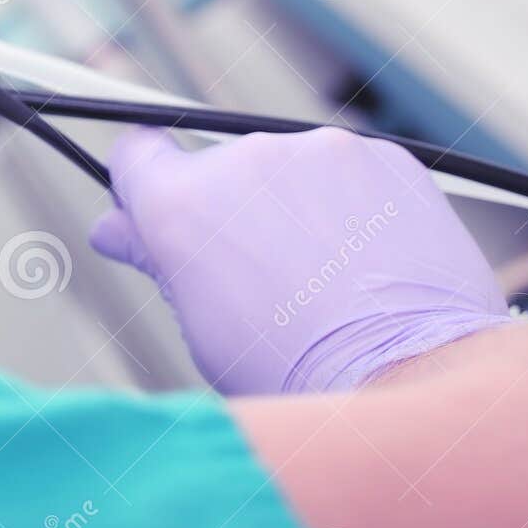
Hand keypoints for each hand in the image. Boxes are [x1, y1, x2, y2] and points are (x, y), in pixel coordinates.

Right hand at [91, 126, 509, 394]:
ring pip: (290, 169)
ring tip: (328, 278)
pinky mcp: (384, 157)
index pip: (136, 153)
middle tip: (265, 278)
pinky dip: (355, 206)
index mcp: (182, 203)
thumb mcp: (201, 327)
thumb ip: (155, 260)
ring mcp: (320, 151)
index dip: (144, 184)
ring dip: (296, 205)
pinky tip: (368, 263)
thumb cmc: (298, 372)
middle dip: (232, 209)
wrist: (413, 376)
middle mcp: (245, 159)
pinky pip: (352, 172)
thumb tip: (114, 229)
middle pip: (219, 168)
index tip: (160, 212)